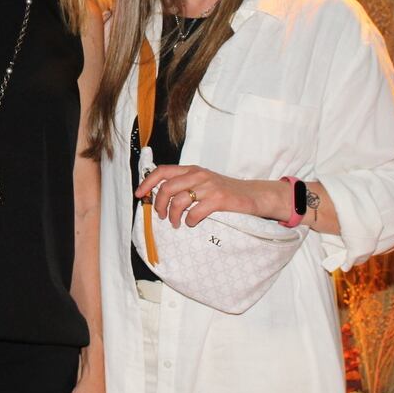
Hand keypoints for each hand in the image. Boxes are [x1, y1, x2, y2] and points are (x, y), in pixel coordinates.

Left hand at [133, 165, 272, 228]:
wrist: (253, 195)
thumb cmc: (225, 191)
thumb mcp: (202, 181)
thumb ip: (184, 184)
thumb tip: (159, 196)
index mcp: (191, 169)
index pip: (162, 171)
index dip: (147, 182)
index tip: (140, 195)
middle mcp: (198, 174)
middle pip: (166, 187)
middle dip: (159, 204)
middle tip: (161, 216)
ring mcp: (208, 186)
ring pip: (178, 201)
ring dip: (173, 216)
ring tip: (176, 223)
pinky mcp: (219, 199)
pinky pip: (195, 212)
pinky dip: (190, 221)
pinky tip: (192, 223)